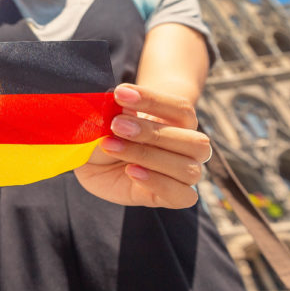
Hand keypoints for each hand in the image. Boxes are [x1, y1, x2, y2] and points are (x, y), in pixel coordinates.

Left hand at [74, 83, 210, 207]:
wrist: (96, 161)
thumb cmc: (107, 132)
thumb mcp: (106, 118)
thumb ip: (116, 110)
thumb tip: (118, 103)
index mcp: (180, 121)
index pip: (181, 108)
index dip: (153, 100)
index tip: (120, 94)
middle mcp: (189, 147)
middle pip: (193, 140)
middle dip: (152, 132)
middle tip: (116, 125)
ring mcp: (184, 173)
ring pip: (187, 168)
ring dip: (147, 156)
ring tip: (112, 146)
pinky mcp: (174, 196)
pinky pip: (183, 195)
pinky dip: (158, 183)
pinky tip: (131, 171)